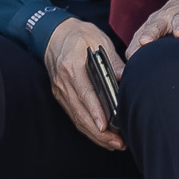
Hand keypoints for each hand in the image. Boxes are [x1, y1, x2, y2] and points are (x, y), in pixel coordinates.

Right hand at [42, 17, 122, 151]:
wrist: (54, 33)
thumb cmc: (77, 35)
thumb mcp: (97, 39)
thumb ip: (112, 60)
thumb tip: (125, 77)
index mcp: (71, 66)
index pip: (84, 93)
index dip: (95, 112)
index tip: (105, 126)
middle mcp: (63, 82)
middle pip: (80, 113)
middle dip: (99, 132)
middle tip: (118, 143)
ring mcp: (60, 91)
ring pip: (77, 119)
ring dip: (95, 135)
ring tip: (114, 144)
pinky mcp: (61, 95)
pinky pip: (75, 116)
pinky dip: (88, 128)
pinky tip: (102, 136)